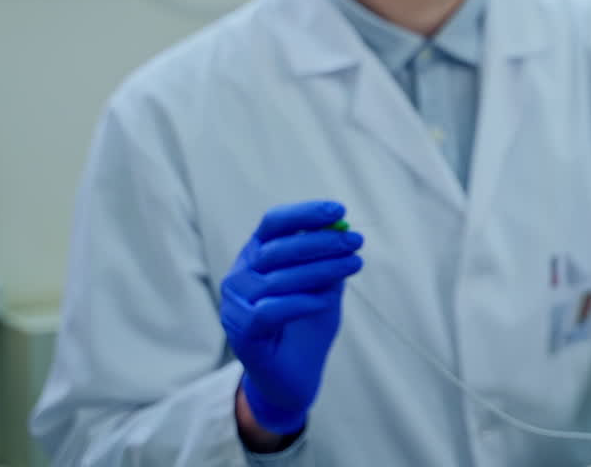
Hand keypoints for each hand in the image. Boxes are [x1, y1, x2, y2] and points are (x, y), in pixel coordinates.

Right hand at [220, 201, 363, 434]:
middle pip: (277, 249)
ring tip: (353, 264)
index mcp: (254, 258)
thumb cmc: (306, 327)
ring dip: (321, 269)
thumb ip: (327, 262)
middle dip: (322, 242)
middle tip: (355, 241)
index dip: (305, 214)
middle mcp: (239, 277)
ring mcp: (235, 306)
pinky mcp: (241, 333)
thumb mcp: (323, 288)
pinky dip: (302, 302)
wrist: (292, 379)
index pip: (272, 224)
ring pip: (277, 279)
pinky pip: (270, 311)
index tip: (339, 212)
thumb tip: (344, 231)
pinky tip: (325, 301)